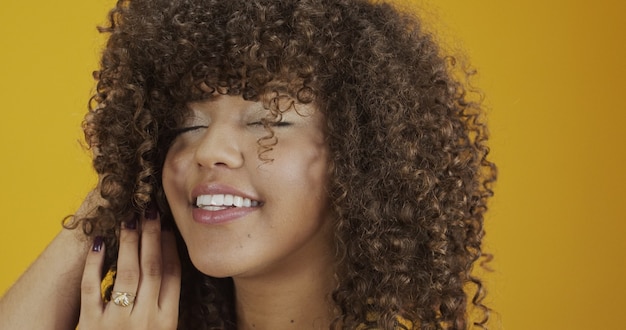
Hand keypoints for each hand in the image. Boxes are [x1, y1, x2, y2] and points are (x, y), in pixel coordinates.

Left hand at [78, 205, 180, 328]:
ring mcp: (117, 322)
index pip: (173, 275)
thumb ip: (165, 306)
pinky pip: (91, 289)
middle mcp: (146, 320)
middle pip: (153, 268)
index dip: (171, 248)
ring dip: (128, 244)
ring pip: (126, 274)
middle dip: (152, 236)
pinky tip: (97, 243)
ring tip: (129, 220)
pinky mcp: (90, 326)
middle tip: (150, 211)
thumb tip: (172, 267)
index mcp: (167, 321)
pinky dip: (93, 265)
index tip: (169, 227)